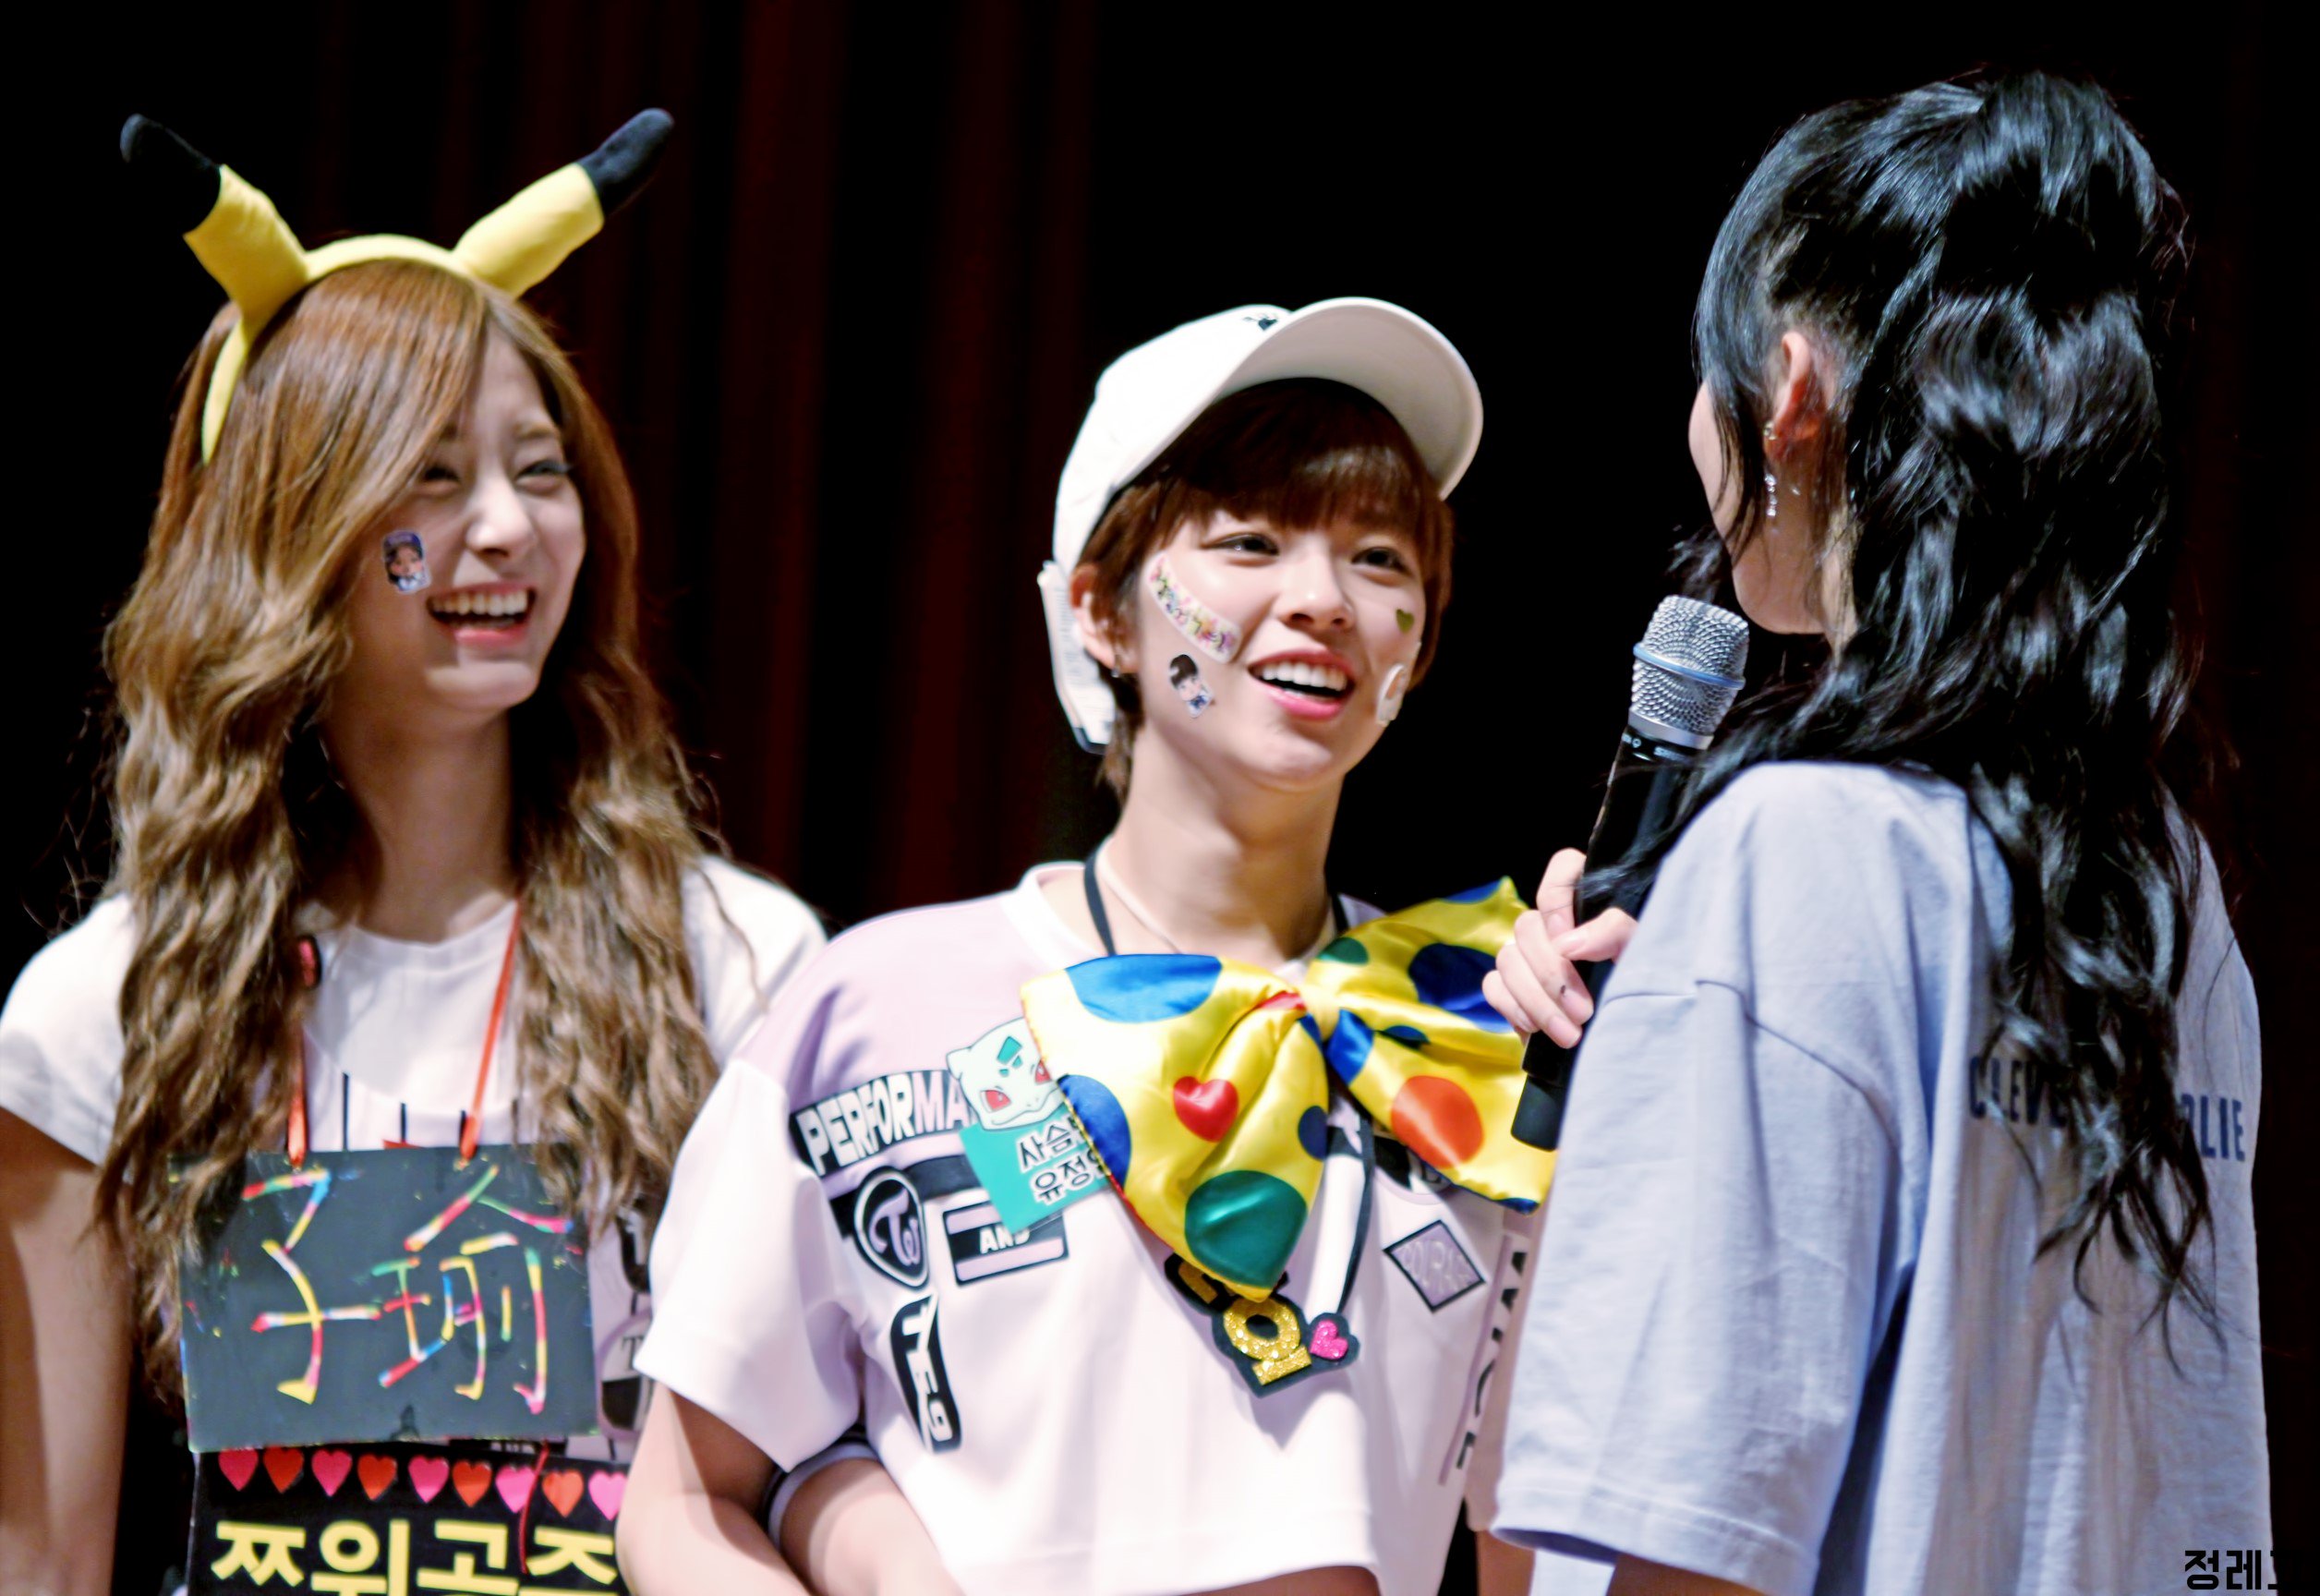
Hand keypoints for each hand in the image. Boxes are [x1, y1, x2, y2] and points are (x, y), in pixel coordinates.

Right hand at [1483, 849, 1638, 1046]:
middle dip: (1553, 975)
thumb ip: (1616, 934)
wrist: (1634, 1041)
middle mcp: (1555, 924)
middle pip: (1528, 926)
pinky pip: (1493, 986)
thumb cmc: (1649, 989)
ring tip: (1569, 1033)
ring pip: (1507, 958)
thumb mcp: (1646, 957)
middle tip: (1584, 1012)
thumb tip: (1568, 942)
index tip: (1573, 947)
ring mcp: (1528, 955)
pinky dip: (1513, 1008)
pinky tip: (1538, 1030)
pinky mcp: (1511, 988)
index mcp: (1592, 902)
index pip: (1563, 868)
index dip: (1558, 901)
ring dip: (1536, 1000)